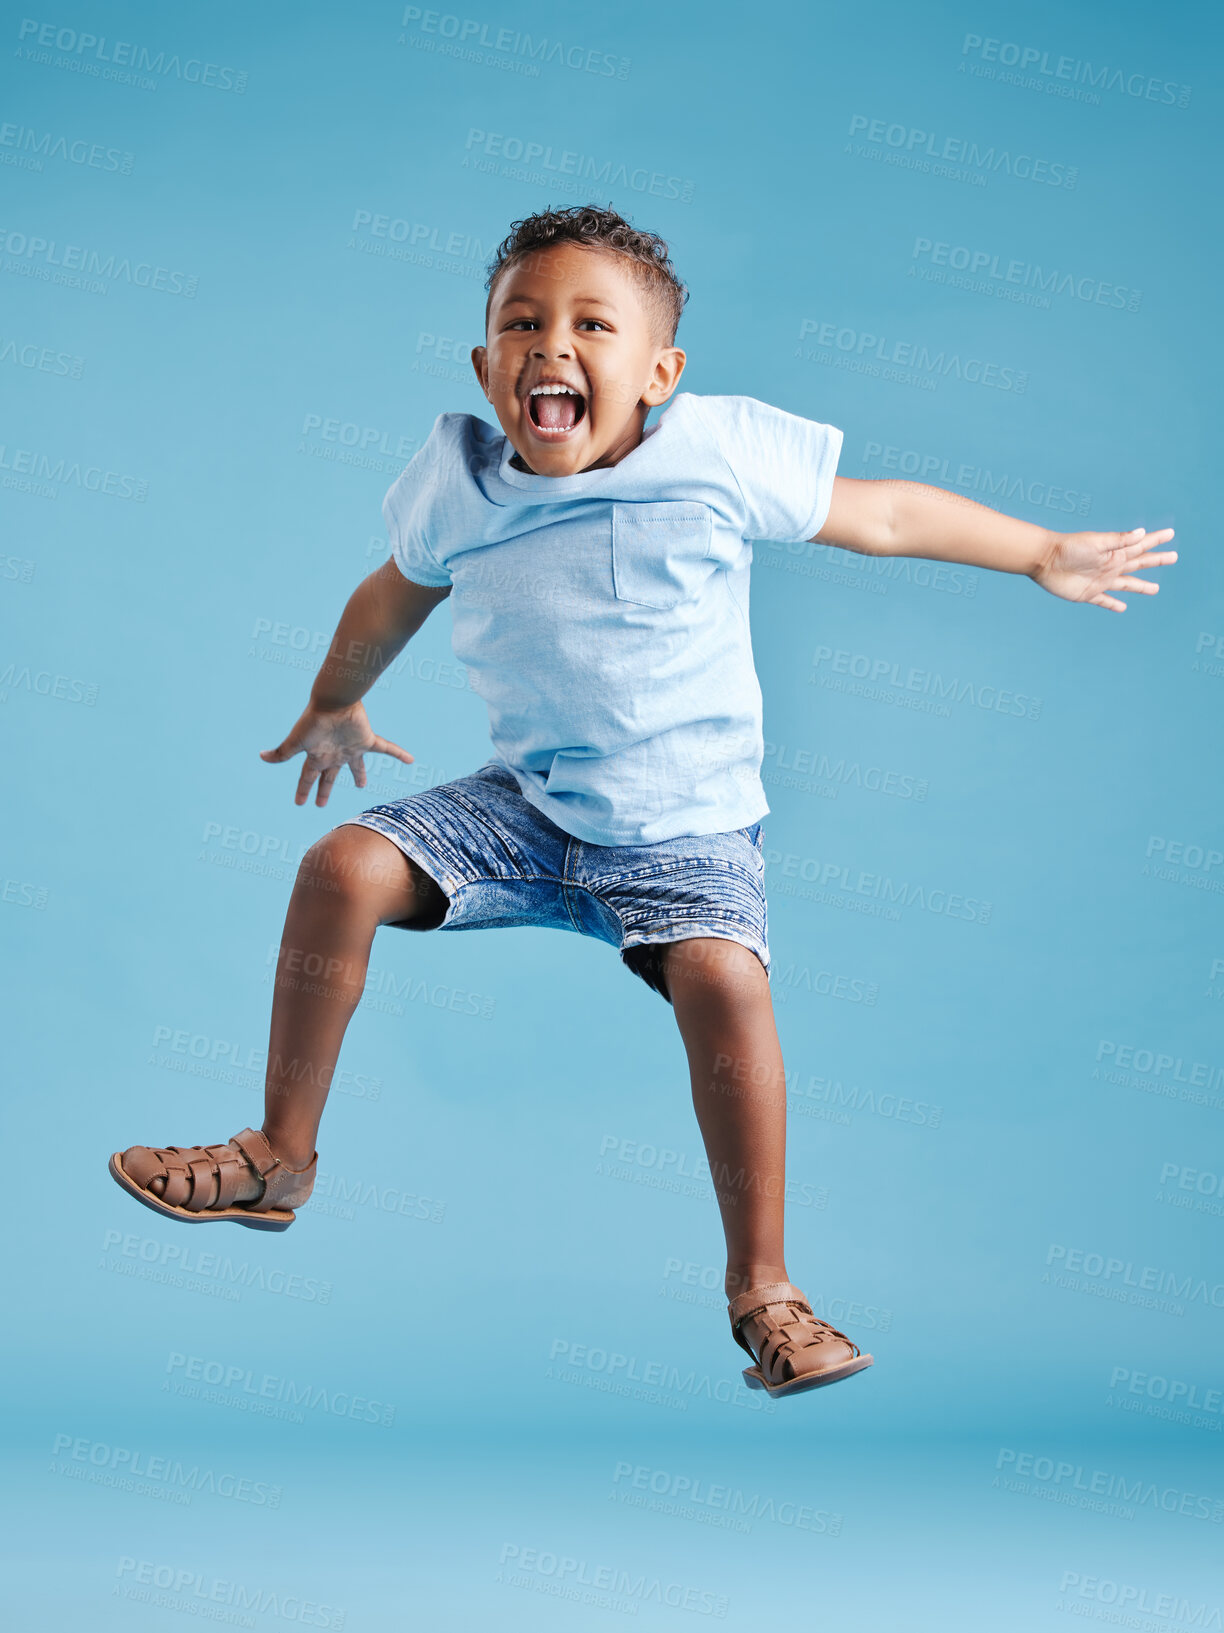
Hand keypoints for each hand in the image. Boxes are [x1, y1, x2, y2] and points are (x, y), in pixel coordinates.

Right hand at [260, 700, 413, 806]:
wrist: (333, 701)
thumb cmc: (313, 721)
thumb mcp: (295, 741)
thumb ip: (281, 753)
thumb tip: (261, 757)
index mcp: (317, 756)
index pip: (308, 777)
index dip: (303, 791)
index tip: (299, 803)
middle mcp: (334, 754)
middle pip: (329, 776)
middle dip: (324, 790)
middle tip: (321, 805)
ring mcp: (351, 748)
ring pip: (356, 766)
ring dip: (360, 774)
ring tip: (363, 786)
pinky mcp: (367, 740)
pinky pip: (386, 748)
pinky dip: (399, 753)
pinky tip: (412, 760)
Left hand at [1032, 526, 1176, 612]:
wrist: (1045, 560)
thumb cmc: (1069, 548)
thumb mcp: (1097, 543)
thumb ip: (1119, 540)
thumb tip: (1142, 533)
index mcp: (1115, 552)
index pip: (1141, 545)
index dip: (1156, 540)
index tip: (1171, 534)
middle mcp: (1111, 566)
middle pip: (1139, 564)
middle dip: (1156, 560)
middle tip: (1173, 557)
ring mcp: (1101, 580)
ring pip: (1127, 584)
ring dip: (1141, 586)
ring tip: (1155, 590)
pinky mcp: (1088, 594)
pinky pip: (1105, 601)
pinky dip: (1114, 604)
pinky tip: (1122, 608)